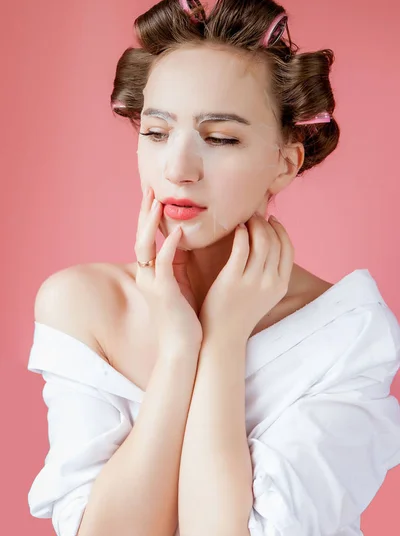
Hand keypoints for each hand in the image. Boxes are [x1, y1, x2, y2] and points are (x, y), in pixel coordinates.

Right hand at [134, 186, 202, 356]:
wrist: (183, 347)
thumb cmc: (185, 318)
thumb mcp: (180, 285)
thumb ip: (178, 265)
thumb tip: (186, 243)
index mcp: (152, 273)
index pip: (146, 239)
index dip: (148, 217)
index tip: (154, 195)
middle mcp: (147, 275)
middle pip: (140, 237)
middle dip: (145, 213)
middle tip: (150, 189)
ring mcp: (152, 284)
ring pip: (145, 247)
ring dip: (150, 224)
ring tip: (158, 203)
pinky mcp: (163, 292)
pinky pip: (163, 264)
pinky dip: (169, 247)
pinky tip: (178, 232)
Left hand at [198, 213, 294, 343]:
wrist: (223, 336)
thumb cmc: (239, 313)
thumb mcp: (264, 295)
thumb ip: (269, 274)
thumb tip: (268, 247)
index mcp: (280, 285)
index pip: (288, 249)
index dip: (281, 231)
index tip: (272, 220)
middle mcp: (270, 282)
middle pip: (274, 241)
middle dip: (266, 223)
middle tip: (255, 215)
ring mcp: (252, 281)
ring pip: (260, 241)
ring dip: (254, 224)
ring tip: (245, 219)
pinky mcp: (232, 279)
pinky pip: (241, 247)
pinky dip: (240, 233)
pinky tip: (235, 229)